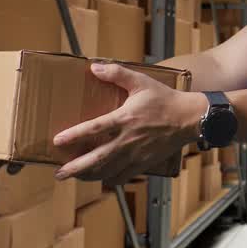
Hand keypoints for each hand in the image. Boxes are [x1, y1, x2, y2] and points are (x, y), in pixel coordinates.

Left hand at [52, 62, 204, 186]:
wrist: (189, 118)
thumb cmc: (165, 99)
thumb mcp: (141, 82)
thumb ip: (117, 73)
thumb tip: (93, 68)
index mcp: (125, 118)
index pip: (94, 129)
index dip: (74, 135)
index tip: (57, 141)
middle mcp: (128, 140)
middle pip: (97, 158)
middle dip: (76, 168)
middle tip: (59, 173)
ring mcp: (136, 154)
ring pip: (108, 170)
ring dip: (89, 175)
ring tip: (75, 177)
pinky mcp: (145, 162)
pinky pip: (124, 175)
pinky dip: (110, 179)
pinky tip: (102, 179)